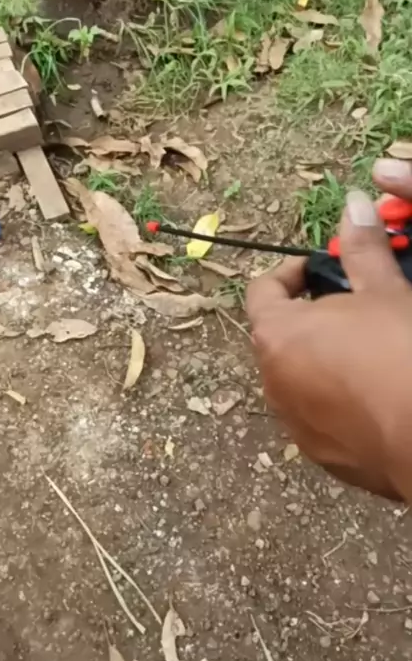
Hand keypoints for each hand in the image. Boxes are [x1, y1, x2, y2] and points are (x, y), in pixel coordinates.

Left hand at [247, 187, 411, 501]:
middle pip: (278, 336)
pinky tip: (373, 393)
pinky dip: (335, 399)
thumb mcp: (384, 292)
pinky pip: (318, 415)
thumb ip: (361, 249)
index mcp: (277, 335)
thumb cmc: (400, 353)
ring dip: (320, 359)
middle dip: (309, 317)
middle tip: (350, 307)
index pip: (262, 291)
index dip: (289, 273)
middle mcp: (272, 381)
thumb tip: (352, 206)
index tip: (316, 268)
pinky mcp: (319, 454)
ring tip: (365, 351)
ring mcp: (293, 422)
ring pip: (298, 377)